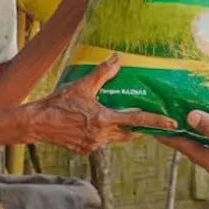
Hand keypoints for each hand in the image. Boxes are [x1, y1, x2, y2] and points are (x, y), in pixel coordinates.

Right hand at [26, 55, 174, 153]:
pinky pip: (101, 142)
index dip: (157, 122)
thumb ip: (103, 73)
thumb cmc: (58, 103)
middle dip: (139, 128)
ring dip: (120, 129)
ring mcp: (93, 145)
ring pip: (115, 138)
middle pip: (128, 133)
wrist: (37, 123)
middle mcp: (101, 136)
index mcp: (104, 120)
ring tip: (121, 118)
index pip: (137, 122)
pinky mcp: (85, 150)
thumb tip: (117, 59)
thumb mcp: (82, 85)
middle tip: (151, 122)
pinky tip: (96, 124)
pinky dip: (104, 133)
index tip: (171, 124)